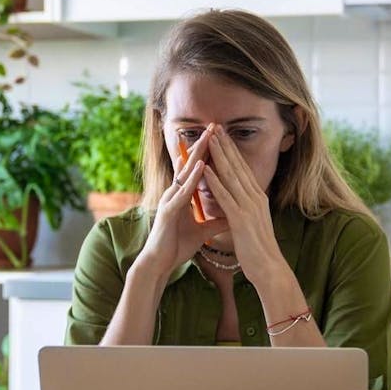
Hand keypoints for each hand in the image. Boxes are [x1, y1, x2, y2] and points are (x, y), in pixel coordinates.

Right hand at [138, 131, 227, 276]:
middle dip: (203, 145)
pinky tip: (202, 165)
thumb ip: (215, 222)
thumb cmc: (176, 247)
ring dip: (198, 154)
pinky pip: (183, 191)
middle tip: (214, 125)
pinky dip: (193, 178)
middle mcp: (174, 194)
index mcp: (181, 197)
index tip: (219, 138)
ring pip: (186, 173)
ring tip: (210, 136)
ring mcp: (170, 200)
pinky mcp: (169, 210)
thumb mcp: (202, 232)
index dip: (207, 154)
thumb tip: (231, 216)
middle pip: (190, 165)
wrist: (159, 264)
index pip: (196, 171)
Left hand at [203, 125, 286, 285]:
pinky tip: (206, 170)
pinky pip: (225, 196)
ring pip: (231, 176)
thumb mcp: (252, 224)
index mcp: (257, 198)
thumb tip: (236, 203)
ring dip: (219, 156)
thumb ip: (244, 210)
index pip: (242, 169)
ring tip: (208, 139)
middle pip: (238, 166)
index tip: (222, 135)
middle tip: (214, 126)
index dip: (231, 151)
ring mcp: (250, 207)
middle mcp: (256, 197)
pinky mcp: (241, 219)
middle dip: (225, 145)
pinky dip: (215, 182)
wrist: (269, 268)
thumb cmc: (258, 250)